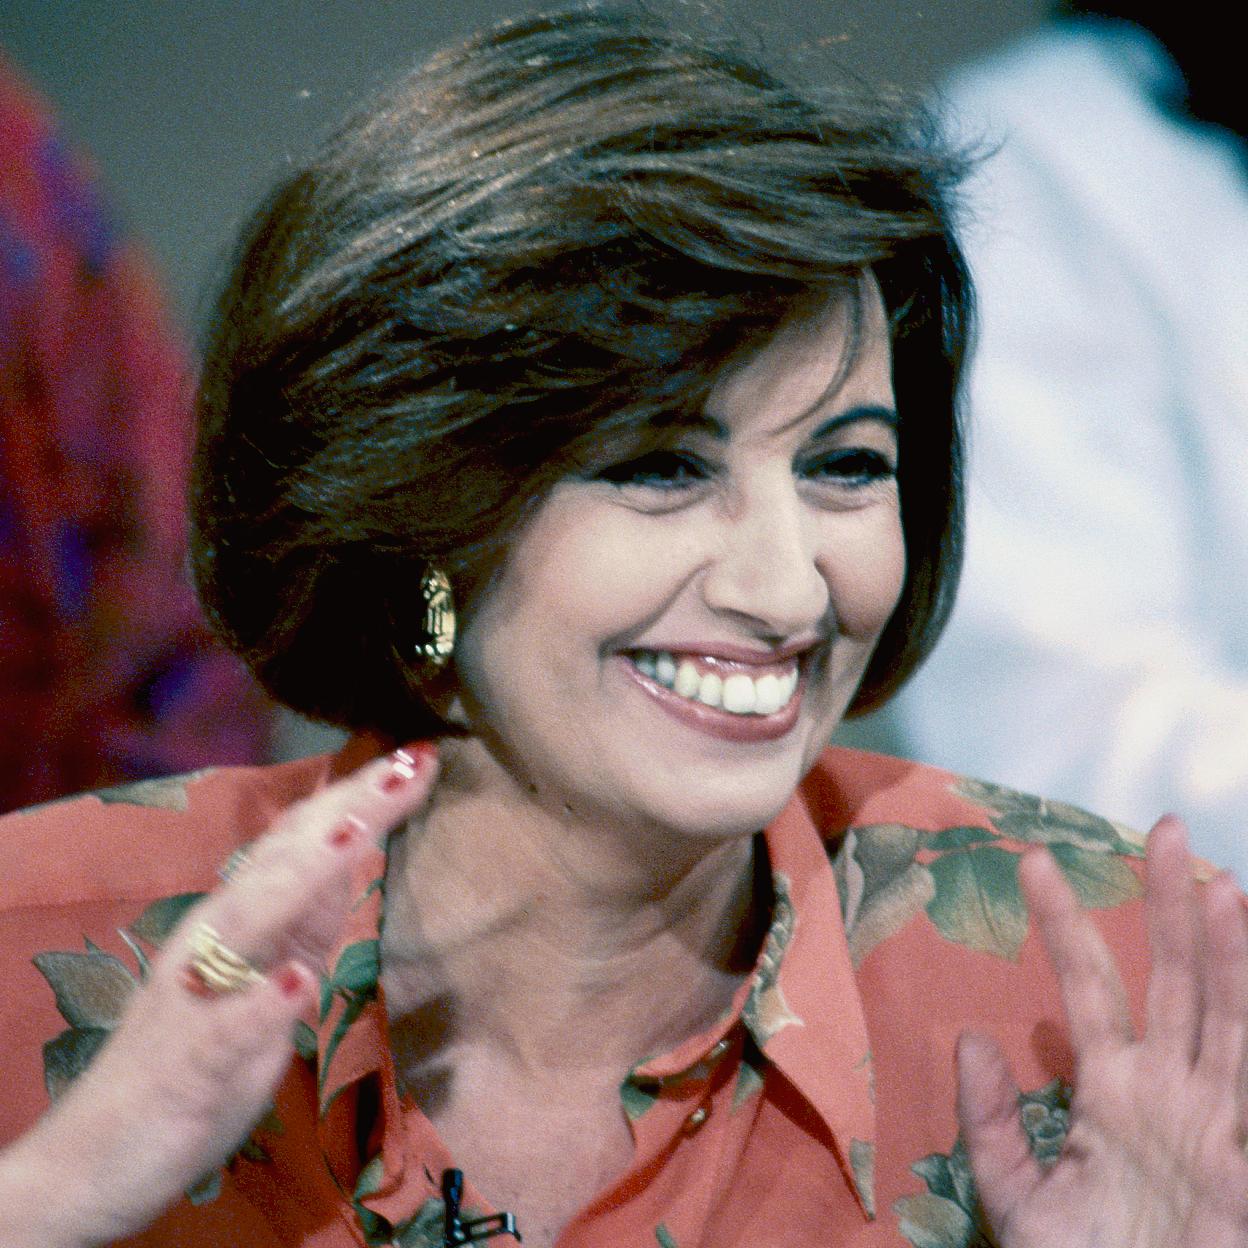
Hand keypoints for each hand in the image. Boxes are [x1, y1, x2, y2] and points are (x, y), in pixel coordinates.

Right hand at [0, 744, 435, 1247]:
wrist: (97, 1154)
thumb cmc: (195, 1058)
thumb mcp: (270, 976)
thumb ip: (307, 918)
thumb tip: (354, 852)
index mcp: (241, 918)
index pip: (305, 842)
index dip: (361, 800)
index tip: (421, 758)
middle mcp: (215, 939)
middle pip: (287, 860)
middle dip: (348, 811)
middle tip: (408, 764)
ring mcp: (197, 996)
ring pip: (250, 921)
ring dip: (302, 875)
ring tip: (355, 831)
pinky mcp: (188, 1063)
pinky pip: (223, 1032)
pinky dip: (260, 1006)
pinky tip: (296, 986)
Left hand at [956, 815, 1247, 1247]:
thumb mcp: (1017, 1198)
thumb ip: (990, 1123)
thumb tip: (970, 1036)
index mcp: (1112, 1092)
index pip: (1089, 986)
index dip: (1065, 923)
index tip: (1033, 861)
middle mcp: (1170, 1093)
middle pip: (1174, 980)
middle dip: (1170, 907)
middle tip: (1166, 828)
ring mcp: (1216, 1124)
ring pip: (1228, 1020)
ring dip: (1230, 956)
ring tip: (1222, 886)